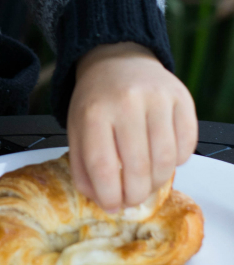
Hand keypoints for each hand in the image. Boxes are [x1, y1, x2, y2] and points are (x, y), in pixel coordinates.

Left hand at [67, 42, 196, 212]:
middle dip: (136, 195)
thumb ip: (84, 167)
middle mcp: (127, 102)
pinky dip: (177, 161)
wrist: (117, 58)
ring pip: (166, 161)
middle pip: (138, 169)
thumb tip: (102, 202)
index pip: (103, 167)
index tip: (112, 206)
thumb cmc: (97, 99)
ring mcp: (157, 98)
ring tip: (147, 180)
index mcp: (94, 111)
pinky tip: (161, 155)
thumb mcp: (77, 128)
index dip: (110, 196)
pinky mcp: (181, 98)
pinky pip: (187, 146)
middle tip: (132, 198)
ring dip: (157, 182)